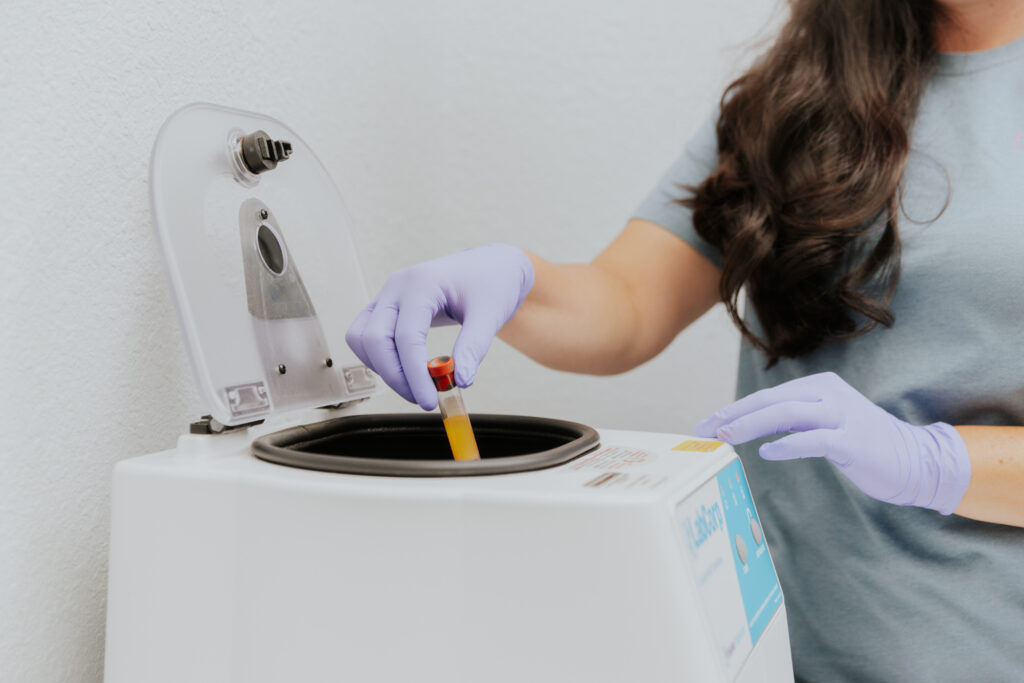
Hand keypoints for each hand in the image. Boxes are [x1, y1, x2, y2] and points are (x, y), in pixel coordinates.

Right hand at [345, 243, 533, 409]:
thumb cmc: (491, 283)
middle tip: (424, 398)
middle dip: (395, 376)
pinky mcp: (386, 307)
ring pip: (362, 339)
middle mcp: (397, 287)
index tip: (430, 400)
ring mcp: (387, 295)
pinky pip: (367, 337)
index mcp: (422, 283)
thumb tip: (460, 381)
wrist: (490, 265)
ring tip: (416, 385)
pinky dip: (381, 359)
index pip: (406, 336)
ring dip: (383, 368)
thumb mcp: (490, 315)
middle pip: (374, 339)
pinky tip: (408, 371)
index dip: (414, 373)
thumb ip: (473, 347)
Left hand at [694, 372, 970, 513]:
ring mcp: (843, 415)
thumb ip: (793, 421)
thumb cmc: (862, 445)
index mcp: (818, 387)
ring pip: (787, 413)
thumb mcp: (823, 425)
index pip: (767, 396)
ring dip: (752, 425)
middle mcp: (829, 394)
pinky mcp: (854, 441)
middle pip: (771, 400)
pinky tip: (767, 452)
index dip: (733, 409)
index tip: (705, 424)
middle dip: (733, 415)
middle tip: (705, 430)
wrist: (916, 460)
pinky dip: (788, 444)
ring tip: (726, 438)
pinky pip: (814, 439)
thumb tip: (748, 426)